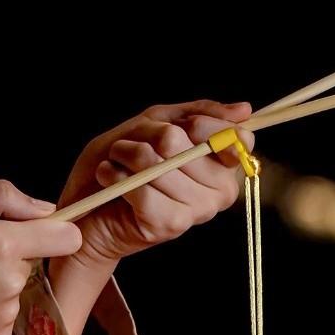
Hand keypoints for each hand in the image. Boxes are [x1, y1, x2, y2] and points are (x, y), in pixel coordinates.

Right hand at [0, 181, 81, 334]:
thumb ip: (0, 200)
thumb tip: (46, 209)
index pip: (66, 238)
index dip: (55, 233)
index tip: (39, 233)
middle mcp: (8, 282)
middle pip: (32, 264)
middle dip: (9, 258)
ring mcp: (3, 315)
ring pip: (15, 292)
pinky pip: (3, 319)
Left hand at [49, 100, 253, 334]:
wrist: (89, 207)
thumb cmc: (123, 163)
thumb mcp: (157, 123)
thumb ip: (196, 113)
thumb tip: (245, 109)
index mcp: (223, 167)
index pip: (232, 138)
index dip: (199, 125)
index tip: (174, 128)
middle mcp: (220, 192)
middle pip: (183, 144)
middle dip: (146, 137)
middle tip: (133, 149)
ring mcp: (198, 211)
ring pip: (159, 164)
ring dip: (125, 155)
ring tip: (119, 165)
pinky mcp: (171, 225)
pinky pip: (144, 190)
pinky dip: (115, 177)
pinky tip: (112, 181)